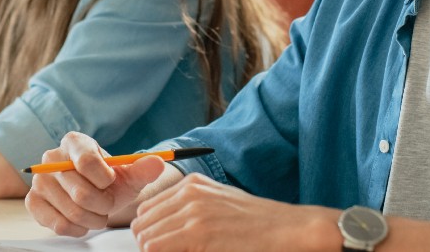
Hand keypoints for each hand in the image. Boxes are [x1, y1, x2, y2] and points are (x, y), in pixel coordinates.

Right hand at [26, 131, 168, 235]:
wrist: (95, 195)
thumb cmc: (111, 182)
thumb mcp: (130, 174)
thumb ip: (144, 168)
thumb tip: (158, 162)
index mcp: (75, 142)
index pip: (88, 162)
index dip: (105, 179)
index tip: (111, 181)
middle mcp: (51, 157)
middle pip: (81, 192)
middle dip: (103, 204)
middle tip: (108, 203)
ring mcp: (39, 180)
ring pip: (72, 211)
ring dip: (93, 218)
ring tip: (98, 212)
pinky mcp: (33, 202)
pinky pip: (58, 224)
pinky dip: (77, 228)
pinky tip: (83, 221)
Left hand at [129, 173, 339, 251]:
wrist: (287, 229)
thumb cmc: (257, 223)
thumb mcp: (219, 205)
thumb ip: (190, 209)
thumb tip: (161, 229)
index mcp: (193, 184)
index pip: (147, 210)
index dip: (152, 232)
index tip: (166, 245)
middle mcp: (189, 193)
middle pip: (142, 224)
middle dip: (151, 243)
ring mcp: (193, 212)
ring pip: (146, 239)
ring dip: (157, 251)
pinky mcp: (198, 234)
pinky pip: (157, 249)